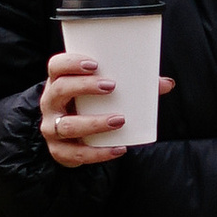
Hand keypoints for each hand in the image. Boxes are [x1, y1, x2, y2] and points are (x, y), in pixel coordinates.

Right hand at [39, 48, 175, 166]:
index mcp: (59, 82)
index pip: (56, 66)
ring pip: (68, 125)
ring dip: (94, 122)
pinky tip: (119, 148)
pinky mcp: (59, 151)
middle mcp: (50, 103)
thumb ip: (133, 86)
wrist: (72, 138)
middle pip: (60, 90)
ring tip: (119, 119)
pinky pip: (77, 153)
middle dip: (84, 87)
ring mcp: (51, 128)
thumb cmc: (91, 105)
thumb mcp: (104, 93)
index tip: (95, 64)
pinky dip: (99, 152)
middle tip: (111, 87)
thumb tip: (167, 83)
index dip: (71, 62)